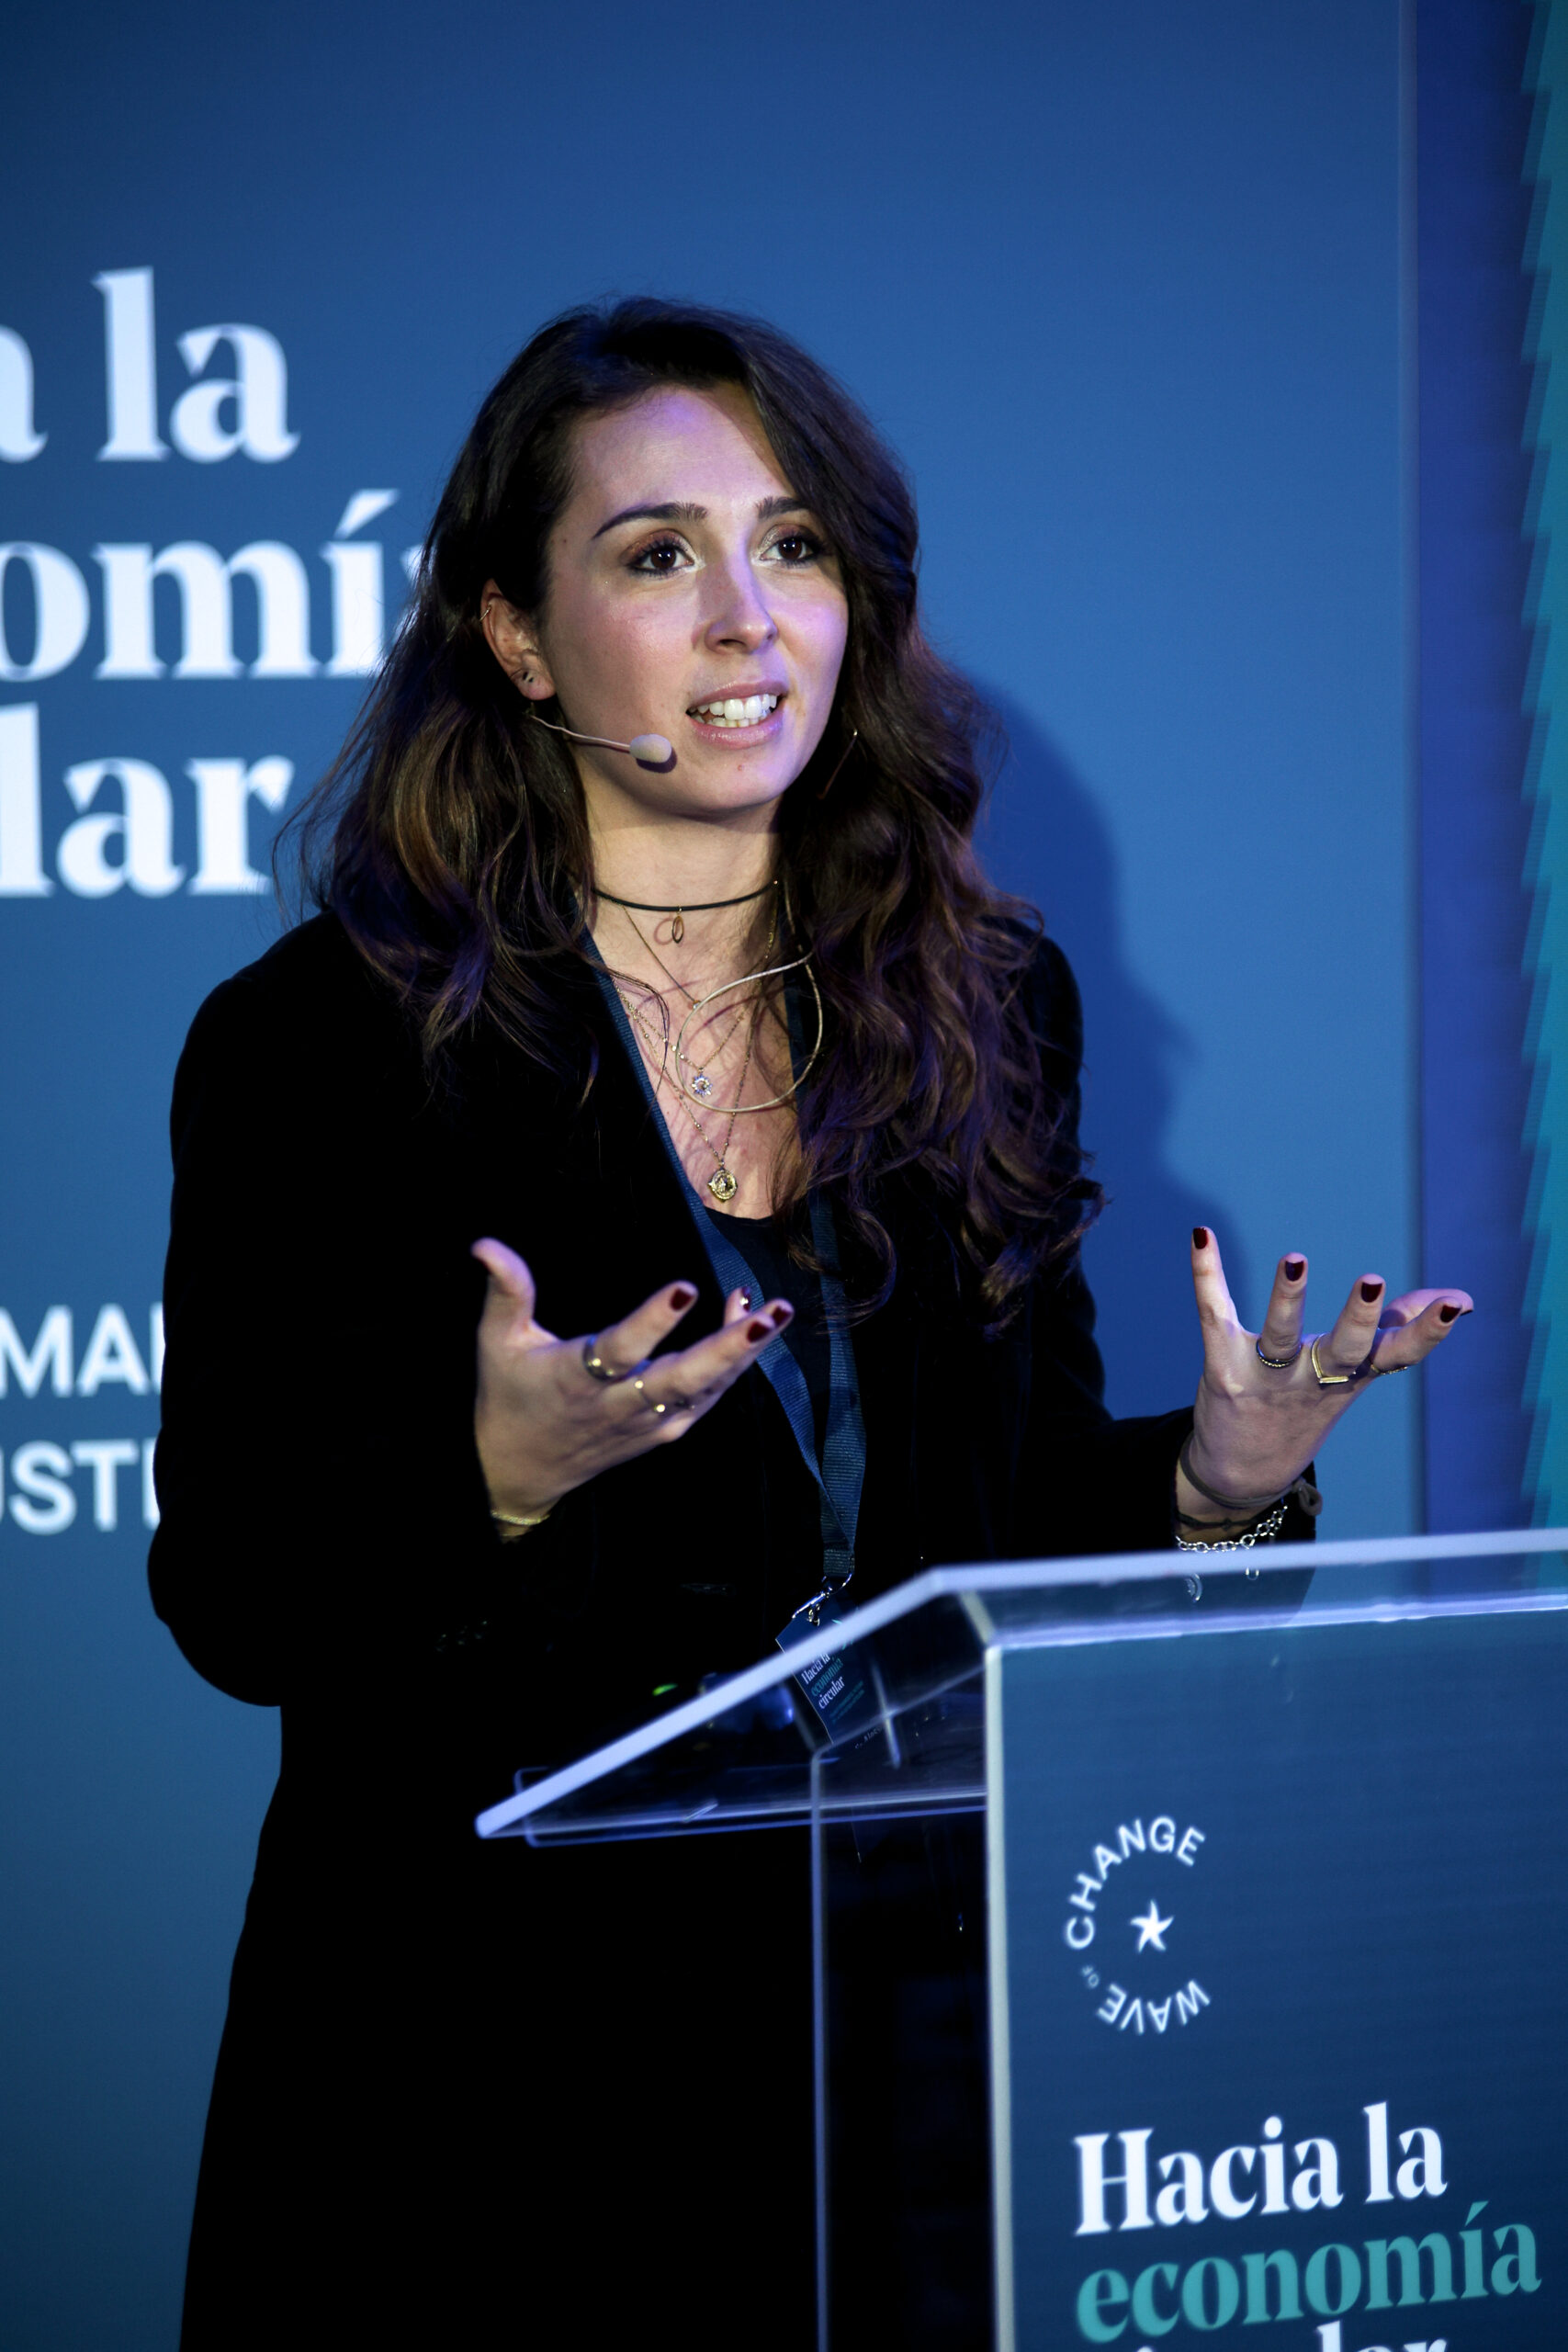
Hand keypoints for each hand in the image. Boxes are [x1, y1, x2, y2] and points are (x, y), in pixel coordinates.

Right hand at [471, 1239, 792, 1517]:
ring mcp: (649, 1423)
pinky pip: (708, 1397)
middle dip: (731, 1347)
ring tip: (776, 1310)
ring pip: (706, 1389)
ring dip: (744, 1352)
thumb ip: (505, 1292)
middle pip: (684, 1379)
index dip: (652, 1322)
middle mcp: (619, 1405)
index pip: (620, 1350)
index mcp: (576, 1380)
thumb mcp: (497, 1344)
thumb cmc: (509, 1396)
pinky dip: (732, 1364)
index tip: (684, 1288)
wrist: (521, 1472)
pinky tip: (749, 1320)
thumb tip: (485, 1243)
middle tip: (769, 1314)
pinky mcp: (666, 1431)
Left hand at [1179, 1226, 1472, 1523]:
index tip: (1453, 1306)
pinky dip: (1207, 1273)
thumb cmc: (1305, 1408)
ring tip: (1294, 1259)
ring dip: (1287, 1297)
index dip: (1425, 1333)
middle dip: (1359, 1319)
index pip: (1396, 1356)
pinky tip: (1201, 1235)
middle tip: (1372, 1282)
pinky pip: (1213, 1314)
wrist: (1242, 1473)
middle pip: (1342, 1350)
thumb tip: (1461, 1301)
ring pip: (1279, 1336)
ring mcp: (1267, 1376)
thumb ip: (1400, 1331)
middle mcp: (1312, 1379)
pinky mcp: (1223, 1366)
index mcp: (1351, 1377)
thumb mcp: (1356, 1375)